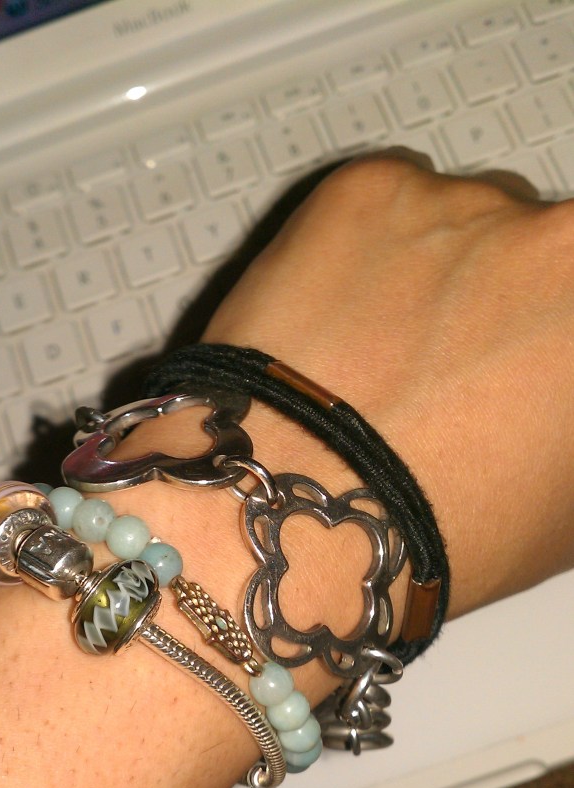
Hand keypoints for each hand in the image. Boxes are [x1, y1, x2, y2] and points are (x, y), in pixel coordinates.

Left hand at [204, 156, 573, 618]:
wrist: (302, 521)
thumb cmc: (440, 535)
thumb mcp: (570, 507)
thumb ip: (568, 424)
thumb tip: (552, 399)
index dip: (551, 342)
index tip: (529, 367)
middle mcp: (556, 234)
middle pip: (540, 253)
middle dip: (506, 305)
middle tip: (454, 378)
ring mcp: (459, 201)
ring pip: (461, 226)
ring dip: (436, 276)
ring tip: (382, 363)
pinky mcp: (367, 190)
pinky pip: (387, 207)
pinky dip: (368, 254)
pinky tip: (340, 329)